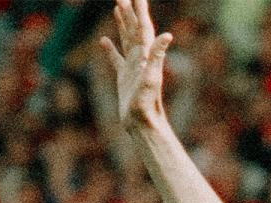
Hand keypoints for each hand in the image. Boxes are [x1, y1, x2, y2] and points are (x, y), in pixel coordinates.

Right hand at [100, 0, 172, 128]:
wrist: (143, 123)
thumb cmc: (147, 103)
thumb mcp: (151, 76)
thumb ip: (158, 54)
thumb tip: (168, 35)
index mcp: (146, 54)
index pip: (143, 26)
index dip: (140, 10)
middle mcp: (141, 58)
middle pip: (134, 29)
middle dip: (129, 11)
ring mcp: (132, 67)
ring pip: (126, 39)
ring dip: (122, 24)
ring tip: (118, 8)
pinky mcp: (124, 77)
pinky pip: (116, 58)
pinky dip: (110, 48)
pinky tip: (103, 40)